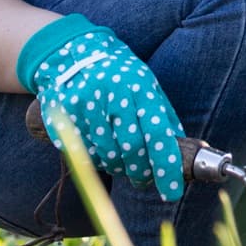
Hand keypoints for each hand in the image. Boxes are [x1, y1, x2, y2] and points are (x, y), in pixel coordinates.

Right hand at [17, 14, 185, 201]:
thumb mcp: (147, 85)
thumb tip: (181, 150)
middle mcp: (111, 95)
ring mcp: (85, 105)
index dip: (165, 166)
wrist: (73, 54)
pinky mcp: (64, 117)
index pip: (156, 133)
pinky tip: (102, 150)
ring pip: (106, 155)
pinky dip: (97, 160)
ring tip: (123, 163)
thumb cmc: (119, 74)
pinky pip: (83, 153)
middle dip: (141, 172)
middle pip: (130, 149)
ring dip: (118, 168)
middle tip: (144, 179)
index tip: (172, 192)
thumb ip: (163, 116)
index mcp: (139, 87)